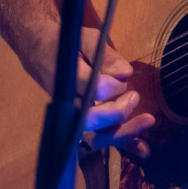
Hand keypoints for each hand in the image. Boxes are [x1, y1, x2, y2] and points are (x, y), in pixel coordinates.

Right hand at [25, 25, 153, 158]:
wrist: (39, 52)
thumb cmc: (67, 44)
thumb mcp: (87, 39)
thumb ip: (106, 56)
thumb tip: (125, 73)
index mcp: (67, 78)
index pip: (92, 90)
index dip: (112, 86)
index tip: (123, 76)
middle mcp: (66, 103)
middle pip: (90, 120)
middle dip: (116, 113)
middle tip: (135, 98)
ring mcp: (70, 117)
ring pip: (94, 135)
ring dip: (123, 133)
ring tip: (148, 122)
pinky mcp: (79, 124)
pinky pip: (99, 138)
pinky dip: (122, 143)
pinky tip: (143, 149)